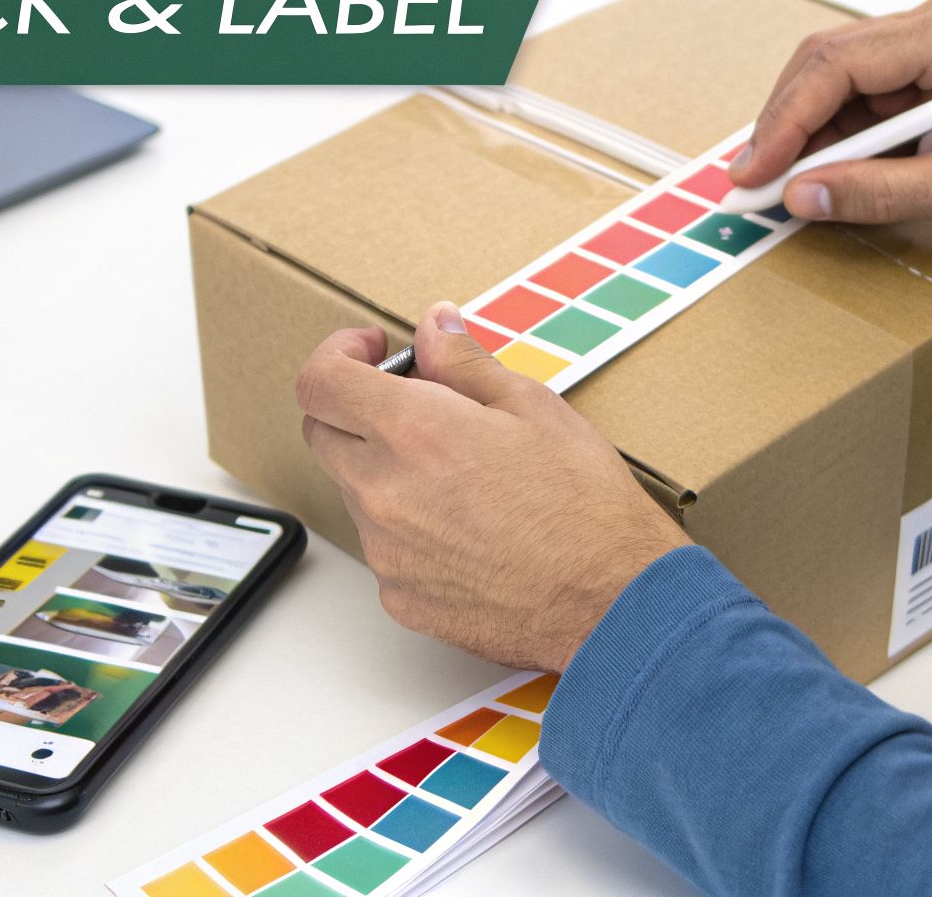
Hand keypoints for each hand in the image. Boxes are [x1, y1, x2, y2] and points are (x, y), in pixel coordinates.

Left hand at [296, 302, 692, 671]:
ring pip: (358, 493)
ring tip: (463, 476)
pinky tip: (471, 529)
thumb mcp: (534, 407)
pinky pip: (386, 549)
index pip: (320, 381)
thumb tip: (433, 328)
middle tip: (417, 405)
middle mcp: (382, 493)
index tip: (372, 353)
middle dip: (355, 408)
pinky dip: (412, 528)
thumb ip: (465, 363)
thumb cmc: (584, 506)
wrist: (611, 602)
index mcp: (411, 433)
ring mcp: (387, 553)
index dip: (337, 354)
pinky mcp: (401, 598)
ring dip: (388, 470)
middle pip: (323, 435)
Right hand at [729, 0, 931, 227]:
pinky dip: (850, 130)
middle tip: (752, 184)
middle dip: (786, 125)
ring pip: (847, 75)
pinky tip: (836, 169)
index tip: (752, 174)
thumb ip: (884, 192)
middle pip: (831, 61)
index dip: (783, 123)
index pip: (838, 65)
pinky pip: (877, 86)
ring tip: (788, 186)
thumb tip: (805, 197)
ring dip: (815, 132)